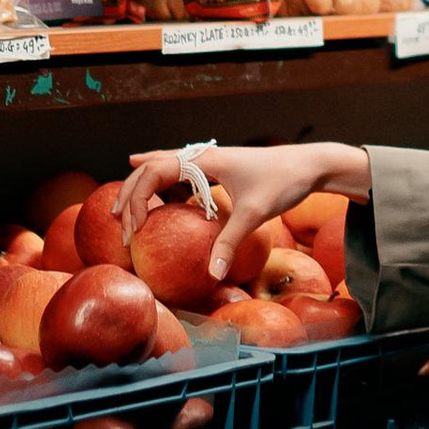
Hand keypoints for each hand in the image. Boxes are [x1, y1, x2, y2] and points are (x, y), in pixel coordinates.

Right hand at [119, 140, 365, 289]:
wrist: (311, 164)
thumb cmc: (284, 182)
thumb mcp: (256, 213)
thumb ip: (230, 242)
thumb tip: (212, 273)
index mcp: (205, 160)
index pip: (155, 173)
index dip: (137, 200)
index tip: (133, 229)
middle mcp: (203, 155)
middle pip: (152, 167)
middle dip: (131, 194)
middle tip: (117, 222)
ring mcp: (210, 159)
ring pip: (162, 164)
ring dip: (141, 183)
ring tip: (122, 205)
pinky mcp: (218, 166)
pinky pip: (177, 167)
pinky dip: (157, 174)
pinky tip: (149, 175)